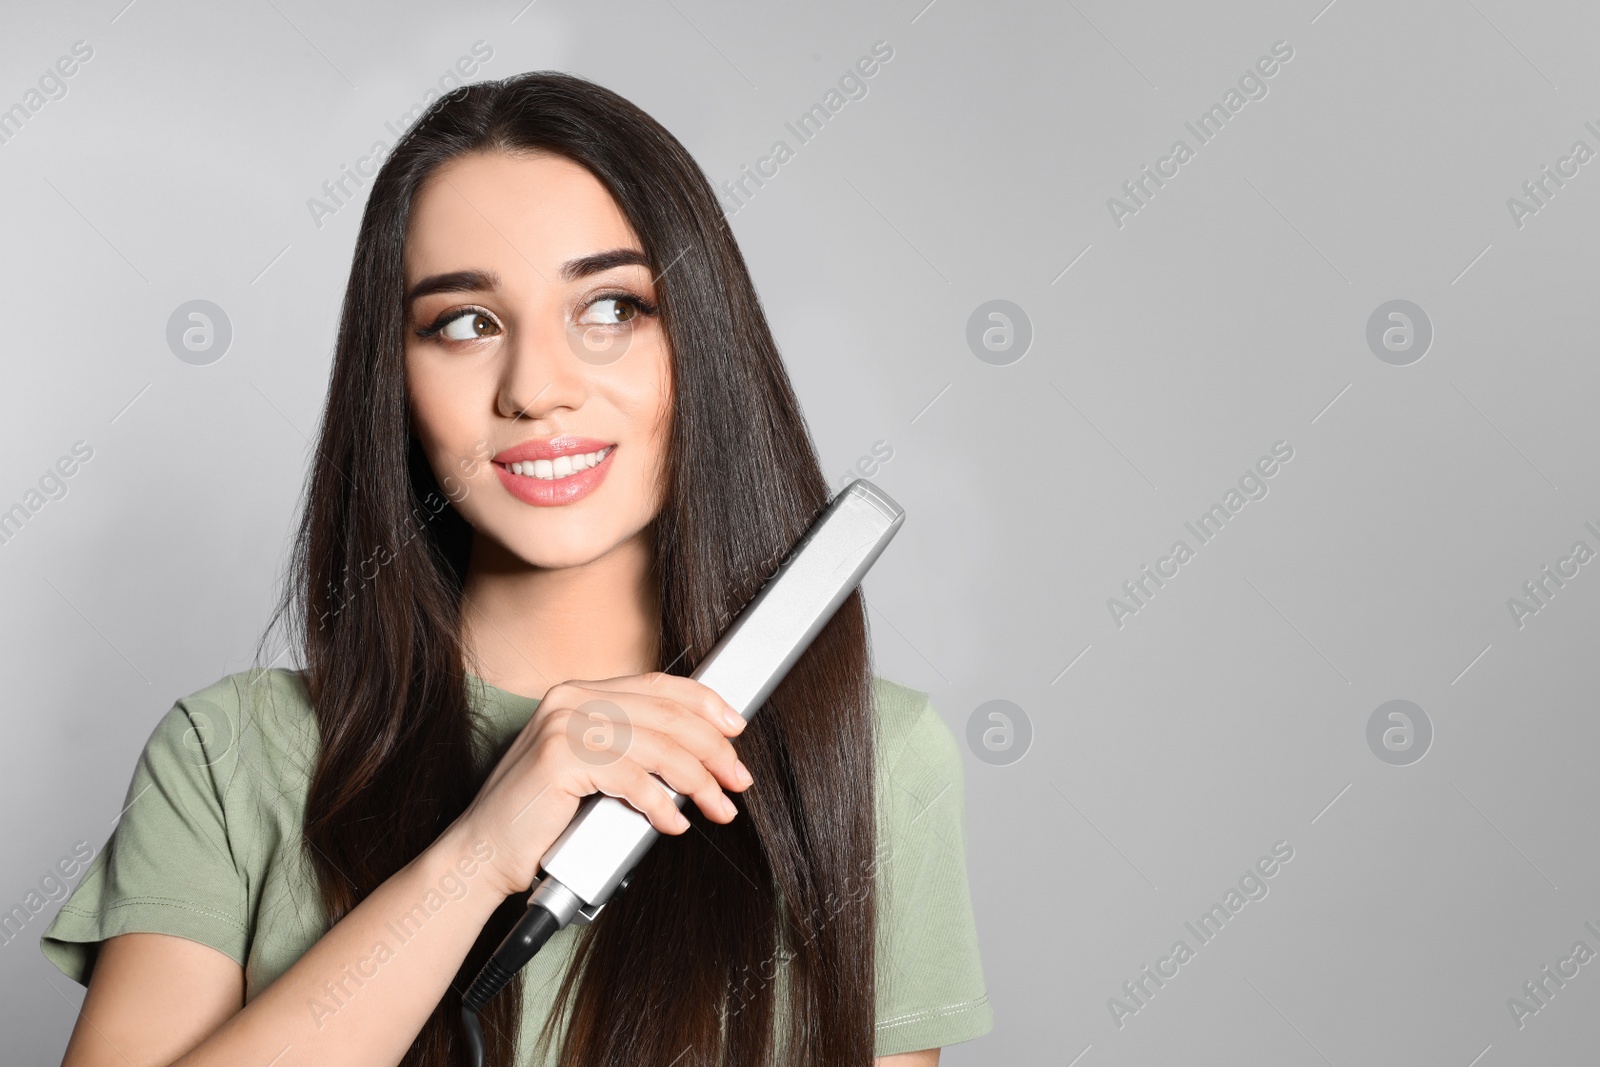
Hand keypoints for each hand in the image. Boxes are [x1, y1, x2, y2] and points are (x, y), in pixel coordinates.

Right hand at [452, 671, 753, 899]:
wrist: (482, 852)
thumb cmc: (540, 818)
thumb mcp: (592, 770)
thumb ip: (632, 749)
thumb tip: (700, 752)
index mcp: (580, 693)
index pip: (658, 686)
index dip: (705, 705)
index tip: (736, 730)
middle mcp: (572, 699)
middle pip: (667, 715)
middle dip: (713, 749)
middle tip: (738, 780)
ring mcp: (564, 725)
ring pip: (659, 747)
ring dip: (699, 782)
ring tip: (719, 808)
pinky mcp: (560, 759)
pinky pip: (633, 779)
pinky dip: (663, 805)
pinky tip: (673, 823)